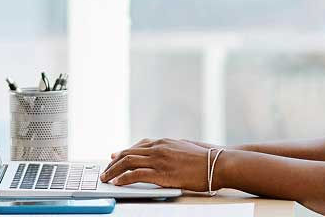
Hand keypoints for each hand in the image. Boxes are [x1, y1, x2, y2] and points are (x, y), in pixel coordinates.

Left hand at [100, 138, 220, 191]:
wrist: (218, 164)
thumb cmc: (207, 159)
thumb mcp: (187, 148)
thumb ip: (173, 149)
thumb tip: (169, 152)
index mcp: (165, 142)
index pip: (138, 146)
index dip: (124, 152)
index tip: (115, 157)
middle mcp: (159, 148)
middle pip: (129, 153)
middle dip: (114, 162)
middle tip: (106, 170)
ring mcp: (159, 160)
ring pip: (128, 162)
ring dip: (113, 170)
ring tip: (106, 178)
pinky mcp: (161, 173)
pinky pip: (135, 175)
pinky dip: (123, 178)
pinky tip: (117, 183)